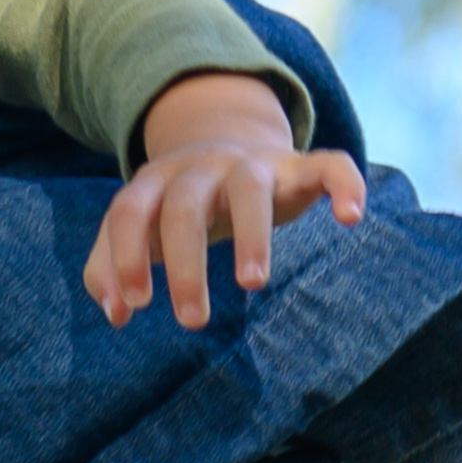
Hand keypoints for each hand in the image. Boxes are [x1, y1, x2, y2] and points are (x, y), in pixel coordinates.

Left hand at [84, 72, 365, 333]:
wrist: (230, 141)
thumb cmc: (177, 204)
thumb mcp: (140, 227)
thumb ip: (110, 264)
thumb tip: (116, 313)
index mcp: (156, 182)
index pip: (129, 212)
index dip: (126, 256)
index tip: (137, 307)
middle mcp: (201, 168)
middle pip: (185, 207)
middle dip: (185, 265)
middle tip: (192, 321)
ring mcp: (252, 164)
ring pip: (249, 190)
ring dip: (251, 236)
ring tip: (252, 284)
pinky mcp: (298, 166)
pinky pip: (327, 164)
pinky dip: (343, 183)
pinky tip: (351, 217)